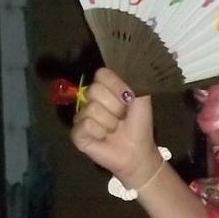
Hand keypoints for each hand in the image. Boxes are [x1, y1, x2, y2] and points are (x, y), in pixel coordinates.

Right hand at [71, 68, 159, 188]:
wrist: (137, 151)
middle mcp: (89, 100)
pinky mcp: (77, 134)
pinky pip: (85, 125)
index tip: (127, 99)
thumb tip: (128, 65)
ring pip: (91, 109)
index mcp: (104, 89)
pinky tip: (103, 138)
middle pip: (94, 90)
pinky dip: (99, 133)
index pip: (102, 74)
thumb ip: (134, 82)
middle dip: (115, 107)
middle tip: (121, 118)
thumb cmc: (138, 125)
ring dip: (109, 123)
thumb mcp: (141, 99)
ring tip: (114, 129)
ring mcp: (81, 116)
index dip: (116, 86)